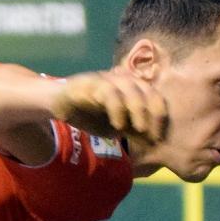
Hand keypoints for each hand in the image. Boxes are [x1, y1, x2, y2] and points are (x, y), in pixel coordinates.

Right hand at [52, 71, 167, 142]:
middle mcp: (121, 79)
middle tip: (153, 135)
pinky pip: (108, 92)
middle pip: (146, 90)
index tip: (159, 137)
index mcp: (131, 87)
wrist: (59, 104)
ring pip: (129, 87)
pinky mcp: (91, 83)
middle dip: (153, 113)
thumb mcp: (116, 126)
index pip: (154, 95)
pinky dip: (117, 109)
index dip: (160, 116)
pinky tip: (118, 126)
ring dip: (138, 109)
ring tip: (140, 129)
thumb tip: (154, 142)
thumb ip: (133, 130)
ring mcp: (106, 78)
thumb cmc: (90, 114)